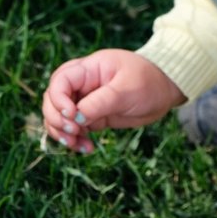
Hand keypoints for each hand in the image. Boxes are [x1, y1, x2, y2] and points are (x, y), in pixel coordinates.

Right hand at [41, 49, 185, 152]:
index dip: (59, 100)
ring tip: (77, 144)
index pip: (60, 81)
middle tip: (73, 132)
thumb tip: (75, 118)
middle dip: (57, 119)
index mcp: (88, 69)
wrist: (165, 90)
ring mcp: (83, 100)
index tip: (73, 116)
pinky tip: (87, 148)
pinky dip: (74, 140)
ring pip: (57, 117)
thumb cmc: (149, 82)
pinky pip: (71, 129)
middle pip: (51, 100)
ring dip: (62, 133)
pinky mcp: (89, 116)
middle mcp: (81, 84)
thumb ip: (99, 102)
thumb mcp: (126, 90)